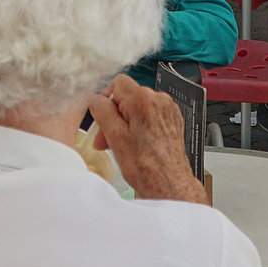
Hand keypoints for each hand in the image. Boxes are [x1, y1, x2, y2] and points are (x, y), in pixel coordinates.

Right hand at [88, 75, 204, 202]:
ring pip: (138, 107)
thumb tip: (95, 99)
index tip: (102, 116)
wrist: (169, 183)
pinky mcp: (172, 120)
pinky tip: (135, 144)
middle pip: (128, 96)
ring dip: (125, 123)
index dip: (106, 99)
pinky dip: (139, 126)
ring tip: (121, 144)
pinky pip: (150, 116)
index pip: (118, 83)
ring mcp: (168, 110)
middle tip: (106, 138)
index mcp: (144, 100)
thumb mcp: (114, 136)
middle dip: (114, 115)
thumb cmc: (147, 166)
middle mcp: (160, 100)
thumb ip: (102, 111)